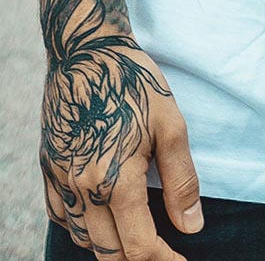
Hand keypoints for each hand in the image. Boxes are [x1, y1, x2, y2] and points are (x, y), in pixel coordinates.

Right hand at [41, 35, 203, 258]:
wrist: (85, 50)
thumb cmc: (134, 82)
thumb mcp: (171, 124)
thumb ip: (181, 180)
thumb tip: (191, 227)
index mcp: (115, 181)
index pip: (139, 248)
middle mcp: (82, 188)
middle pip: (108, 253)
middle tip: (162, 254)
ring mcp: (60, 179)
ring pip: (83, 239)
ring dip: (110, 248)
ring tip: (137, 236)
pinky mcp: (48, 167)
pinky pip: (61, 216)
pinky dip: (82, 228)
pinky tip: (101, 219)